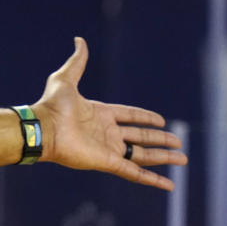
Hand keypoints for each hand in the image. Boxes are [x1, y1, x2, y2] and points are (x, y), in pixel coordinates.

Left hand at [32, 37, 187, 190]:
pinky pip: (134, 173)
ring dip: (163, 158)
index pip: (129, 115)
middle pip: (140, 137)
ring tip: (183, 159)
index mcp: (100, 114)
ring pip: (142, 155)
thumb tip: (79, 39)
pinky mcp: (108, 163)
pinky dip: (152, 180)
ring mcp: (108, 149)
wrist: (43, 127)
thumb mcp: (66, 79)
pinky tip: (169, 185)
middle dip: (160, 139)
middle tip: (178, 143)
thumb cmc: (52, 105)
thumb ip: (77, 61)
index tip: (161, 120)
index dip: (144, 117)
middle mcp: (106, 132)